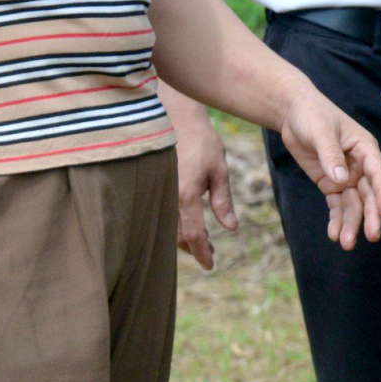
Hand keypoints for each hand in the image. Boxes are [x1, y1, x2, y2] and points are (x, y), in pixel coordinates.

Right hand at [169, 102, 236, 269]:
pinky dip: (172, 225)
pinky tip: (185, 222)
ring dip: (182, 238)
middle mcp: (167, 198)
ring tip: (200, 239)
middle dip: (193, 248)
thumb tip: (230, 228)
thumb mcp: (219, 169)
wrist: (174, 116)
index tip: (210, 265)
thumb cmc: (201, 140)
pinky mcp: (150, 188)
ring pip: (166, 229)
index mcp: (186, 195)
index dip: (202, 253)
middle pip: (177, 237)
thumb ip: (223, 200)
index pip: (193, 235)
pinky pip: (159, 215)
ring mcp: (156, 193)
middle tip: (210, 252)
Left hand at [277, 84, 380, 248]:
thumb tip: (342, 180)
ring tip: (346, 243)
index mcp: (365, 148)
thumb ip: (331, 155)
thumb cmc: (313, 115)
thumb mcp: (321, 131)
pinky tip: (334, 234)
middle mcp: (360, 166)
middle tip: (371, 236)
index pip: (377, 173)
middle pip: (369, 194)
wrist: (293, 113)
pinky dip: (336, 219)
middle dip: (370, 215)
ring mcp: (346, 177)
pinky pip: (337, 205)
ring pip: (354, 204)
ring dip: (352, 223)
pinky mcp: (331, 184)